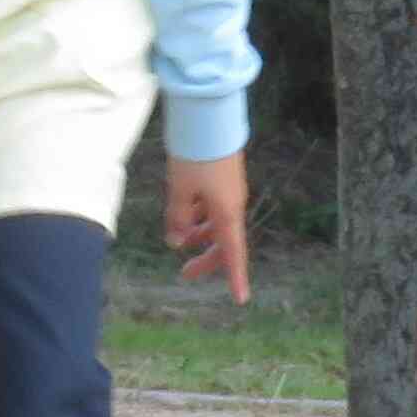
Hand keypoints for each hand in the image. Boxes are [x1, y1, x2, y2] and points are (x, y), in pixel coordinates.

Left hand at [165, 150, 251, 304]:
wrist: (209, 117)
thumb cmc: (195, 155)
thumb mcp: (179, 189)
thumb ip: (177, 217)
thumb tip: (176, 240)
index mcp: (227, 212)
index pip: (233, 254)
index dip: (235, 278)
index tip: (240, 299)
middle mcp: (232, 204)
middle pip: (223, 242)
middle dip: (206, 259)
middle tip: (184, 272)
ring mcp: (229, 190)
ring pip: (216, 223)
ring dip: (199, 235)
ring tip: (179, 239)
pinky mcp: (222, 178)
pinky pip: (212, 206)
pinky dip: (198, 215)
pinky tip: (183, 211)